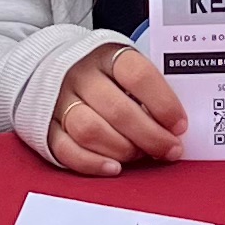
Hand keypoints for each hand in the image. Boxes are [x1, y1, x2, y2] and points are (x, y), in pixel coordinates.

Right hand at [47, 43, 186, 174]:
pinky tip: (114, 168)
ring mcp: (58, 101)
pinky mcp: (44, 126)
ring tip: (140, 155)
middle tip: (170, 150)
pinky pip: (66, 150)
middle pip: (118, 110)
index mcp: (106, 56)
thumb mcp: (123, 66)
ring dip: (123, 150)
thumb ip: (146, 90)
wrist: (48, 67)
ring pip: (91, 131)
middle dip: (150, 136)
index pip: (137, 75)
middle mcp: (80, 76)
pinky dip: (92, 163)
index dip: (163, 103)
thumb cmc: (101, 73)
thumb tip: (175, 126)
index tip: (180, 125)